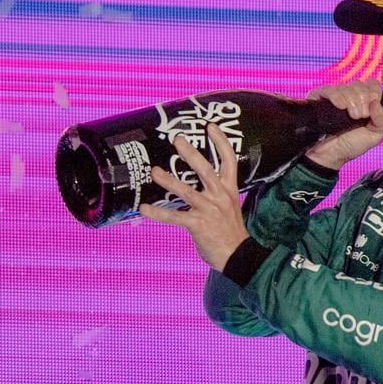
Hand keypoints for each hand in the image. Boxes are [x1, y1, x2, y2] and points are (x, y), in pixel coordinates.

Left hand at [139, 124, 250, 270]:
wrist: (238, 256)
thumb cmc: (229, 230)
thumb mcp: (229, 205)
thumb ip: (216, 191)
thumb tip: (199, 179)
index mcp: (229, 189)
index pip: (229, 160)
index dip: (220, 142)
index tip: (210, 127)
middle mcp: (220, 196)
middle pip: (206, 169)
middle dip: (191, 153)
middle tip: (177, 139)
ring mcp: (209, 210)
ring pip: (187, 191)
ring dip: (169, 180)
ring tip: (154, 171)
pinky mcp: (198, 224)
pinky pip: (175, 217)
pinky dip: (158, 212)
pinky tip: (144, 208)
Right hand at [303, 79, 382, 168]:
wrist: (330, 155)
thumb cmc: (351, 145)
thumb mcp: (375, 135)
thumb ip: (382, 119)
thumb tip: (375, 102)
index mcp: (365, 101)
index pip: (372, 84)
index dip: (374, 93)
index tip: (371, 109)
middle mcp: (350, 96)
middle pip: (359, 84)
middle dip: (363, 100)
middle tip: (359, 117)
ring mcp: (334, 96)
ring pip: (345, 87)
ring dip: (351, 101)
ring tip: (350, 117)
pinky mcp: (319, 98)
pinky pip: (329, 89)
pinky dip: (337, 96)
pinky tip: (340, 106)